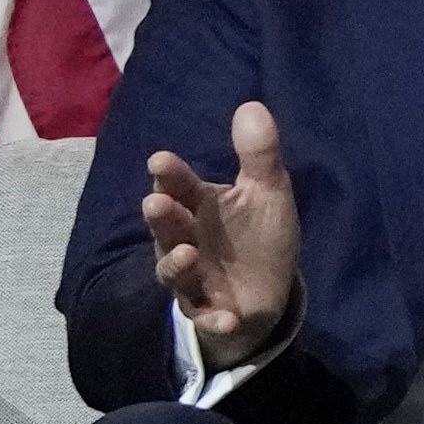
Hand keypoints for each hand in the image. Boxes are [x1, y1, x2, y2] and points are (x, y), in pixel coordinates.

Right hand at [139, 104, 297, 364]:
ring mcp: (194, 278)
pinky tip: (225, 317)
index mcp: (199, 207)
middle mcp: (186, 240)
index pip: (180, 187)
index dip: (171, 175)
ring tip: (184, 254)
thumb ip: (258, 153)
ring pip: (175, 272)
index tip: (160, 160)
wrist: (266, 290)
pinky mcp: (209, 311)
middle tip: (156, 202)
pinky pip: (206, 317)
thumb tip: (251, 104)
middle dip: (162, 217)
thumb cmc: (257, 234)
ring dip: (175, 264)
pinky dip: (213, 319)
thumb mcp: (267, 192)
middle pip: (168, 228)